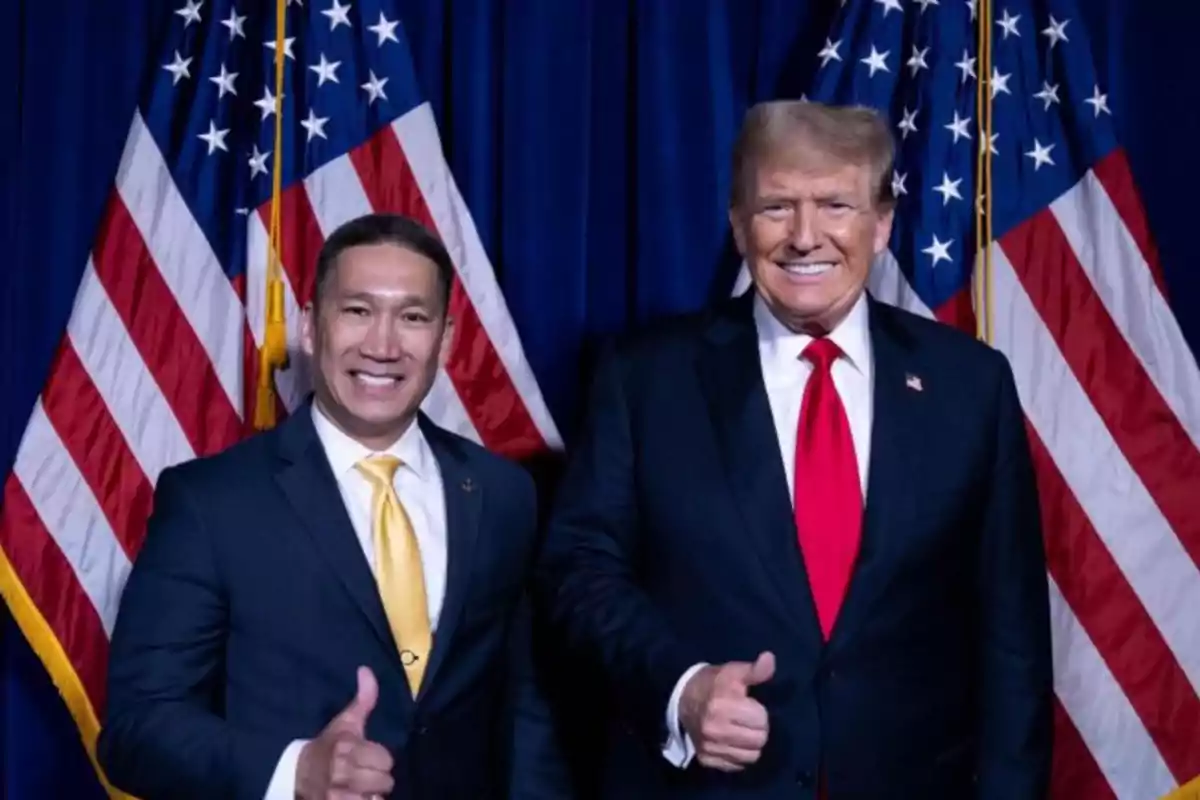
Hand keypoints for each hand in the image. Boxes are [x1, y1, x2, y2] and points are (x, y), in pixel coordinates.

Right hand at [296, 666, 394, 799]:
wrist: (298, 774)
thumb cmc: (328, 746)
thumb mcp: (345, 722)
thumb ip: (363, 699)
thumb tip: (366, 670)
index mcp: (346, 747)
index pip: (387, 760)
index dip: (381, 758)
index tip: (368, 756)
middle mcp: (341, 771)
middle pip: (385, 781)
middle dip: (378, 778)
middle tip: (364, 773)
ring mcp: (337, 795)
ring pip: (377, 798)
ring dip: (371, 794)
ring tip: (359, 787)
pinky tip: (354, 797)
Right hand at [678, 651, 774, 771]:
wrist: (682, 699)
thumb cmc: (712, 684)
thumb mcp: (733, 672)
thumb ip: (754, 670)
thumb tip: (770, 659)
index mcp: (722, 705)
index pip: (761, 719)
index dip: (759, 711)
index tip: (750, 705)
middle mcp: (714, 729)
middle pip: (759, 740)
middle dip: (758, 728)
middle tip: (748, 719)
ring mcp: (709, 746)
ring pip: (751, 756)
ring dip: (751, 744)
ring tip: (743, 731)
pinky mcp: (706, 759)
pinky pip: (736, 765)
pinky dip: (739, 755)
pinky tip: (733, 741)